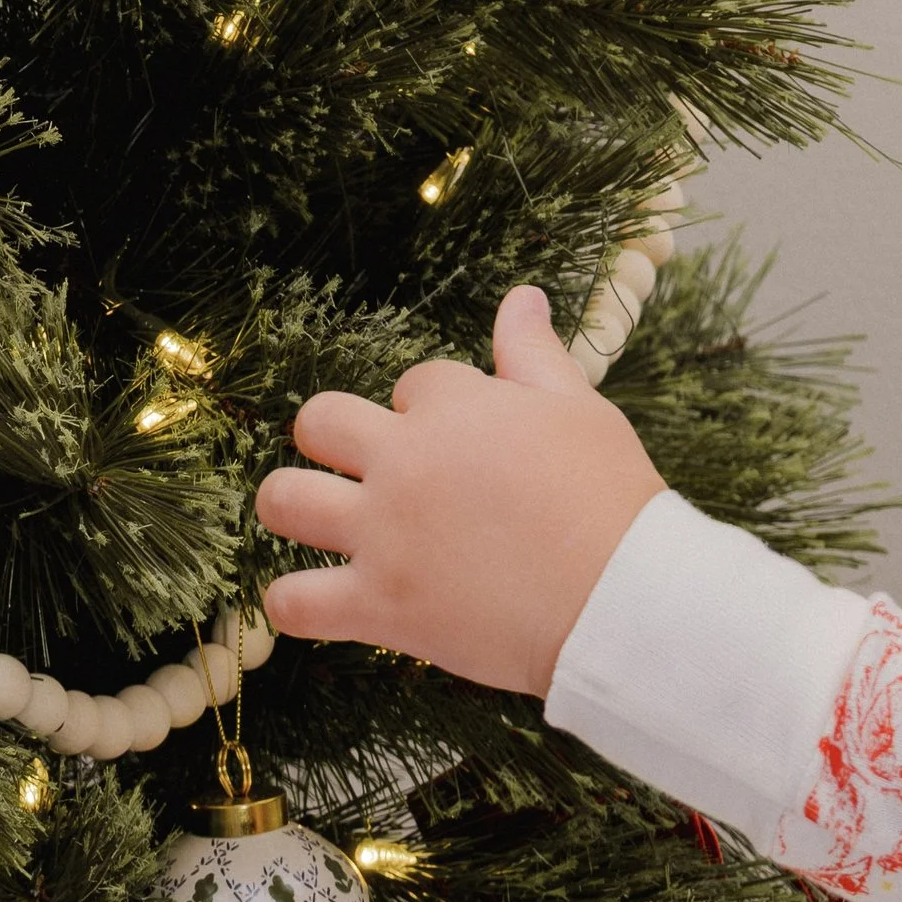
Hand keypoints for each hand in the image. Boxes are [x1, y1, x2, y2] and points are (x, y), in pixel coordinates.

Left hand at [256, 285, 666, 696]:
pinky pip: (295, 603)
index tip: (461, 443)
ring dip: (291, 501)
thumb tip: (520, 296)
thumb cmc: (607, 497)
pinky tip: (317, 597)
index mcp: (454, 405)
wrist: (618, 597)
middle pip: (319, 420)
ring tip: (315, 513)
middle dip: (333, 434)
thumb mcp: (575, 406)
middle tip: (363, 464)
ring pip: (283, 499)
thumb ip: (532, 351)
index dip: (433, 408)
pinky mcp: (379, 605)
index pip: (414, 383)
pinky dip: (295, 602)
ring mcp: (384, 533)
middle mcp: (405, 460)